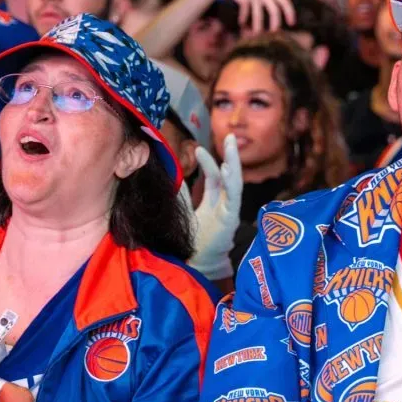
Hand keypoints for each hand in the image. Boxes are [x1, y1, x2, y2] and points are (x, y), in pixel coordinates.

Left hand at [188, 134, 242, 280]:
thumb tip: (166, 174)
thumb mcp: (181, 211)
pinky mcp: (230, 218)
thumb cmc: (190, 241)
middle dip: (230, 156)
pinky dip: (231, 181)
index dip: (208, 163)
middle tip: (230, 137)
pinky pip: (234, 196)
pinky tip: (227, 168)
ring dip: (234, 162)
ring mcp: (229, 211)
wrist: (195, 264)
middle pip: (229, 176)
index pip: (214, 178)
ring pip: (235, 182)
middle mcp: (224, 205)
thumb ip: (178, 195)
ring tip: (232, 144)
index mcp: (214, 203)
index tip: (198, 148)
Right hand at [213, 0, 295, 33]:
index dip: (290, 12)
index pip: (285, 1)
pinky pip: (245, 11)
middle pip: (274, 10)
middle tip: (274, 32)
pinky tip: (242, 24)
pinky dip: (243, 19)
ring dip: (258, 26)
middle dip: (275, 23)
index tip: (291, 23)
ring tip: (256, 34)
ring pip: (258, 14)